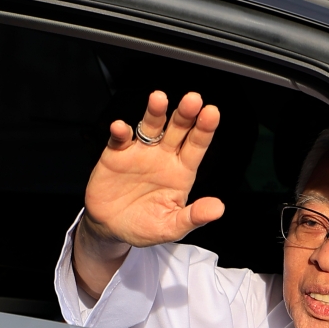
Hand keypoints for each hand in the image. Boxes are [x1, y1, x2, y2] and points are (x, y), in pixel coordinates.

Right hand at [73, 91, 223, 297]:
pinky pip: (119, 139)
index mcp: (181, 171)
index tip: (212, 113)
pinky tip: (121, 128)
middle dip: (185, 114)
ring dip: (155, 112)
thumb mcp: (171, 227)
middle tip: (193, 99)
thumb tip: (218, 209)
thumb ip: (193, 217)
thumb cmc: (144, 226)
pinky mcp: (116, 155)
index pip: (196, 146)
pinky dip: (120, 132)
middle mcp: (163, 156)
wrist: (110, 228)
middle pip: (177, 129)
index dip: (204, 129)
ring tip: (159, 99)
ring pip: (150, 127)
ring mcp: (140, 152)